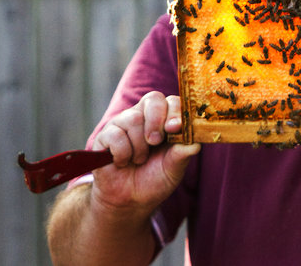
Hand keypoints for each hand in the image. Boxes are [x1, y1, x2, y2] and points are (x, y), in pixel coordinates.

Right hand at [90, 92, 200, 215]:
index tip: (175, 129)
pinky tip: (123, 162)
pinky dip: (122, 153)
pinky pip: (115, 135)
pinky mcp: (105, 136)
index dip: (175, 112)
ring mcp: (123, 123)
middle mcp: (145, 116)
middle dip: (156, 121)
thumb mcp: (174, 168)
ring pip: (133, 118)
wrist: (129, 201)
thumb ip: (183, 154)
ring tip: (139, 160)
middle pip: (153, 99)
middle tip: (155, 142)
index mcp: (165, 120)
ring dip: (139, 145)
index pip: (172, 101)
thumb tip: (196, 144)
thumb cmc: (155, 179)